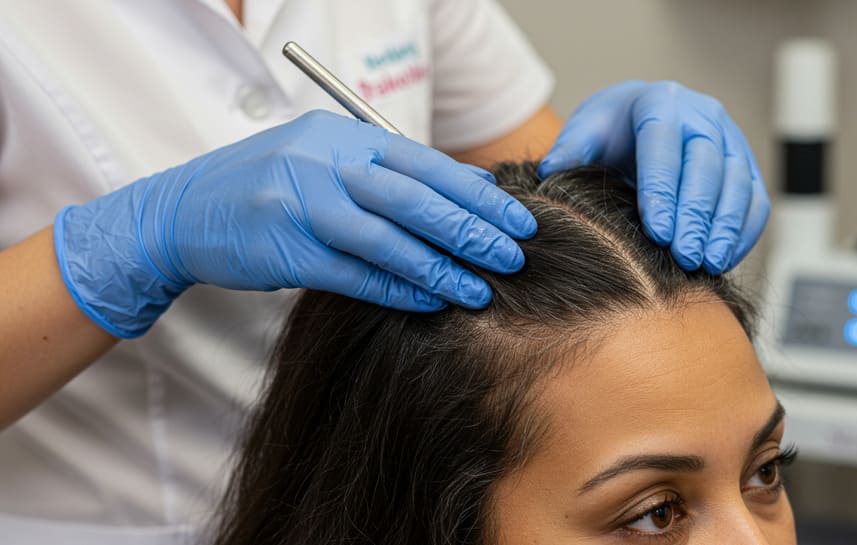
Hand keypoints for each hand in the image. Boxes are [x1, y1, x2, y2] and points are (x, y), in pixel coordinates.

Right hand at [54, 110, 536, 337]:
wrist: (182, 210)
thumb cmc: (267, 186)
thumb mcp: (325, 160)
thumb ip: (388, 172)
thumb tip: (467, 187)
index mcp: (341, 138)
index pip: (424, 163)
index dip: (476, 193)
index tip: (517, 218)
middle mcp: (324, 165)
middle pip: (413, 198)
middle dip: (470, 229)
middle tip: (514, 255)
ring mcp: (302, 207)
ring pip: (386, 239)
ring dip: (440, 267)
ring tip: (481, 288)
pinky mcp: (285, 251)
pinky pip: (353, 274)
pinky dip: (396, 289)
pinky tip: (431, 300)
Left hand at [539, 81, 768, 273]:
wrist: (642, 123)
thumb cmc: (612, 131)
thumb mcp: (586, 132)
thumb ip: (570, 150)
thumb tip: (550, 172)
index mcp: (661, 102)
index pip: (664, 145)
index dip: (662, 189)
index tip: (656, 231)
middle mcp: (703, 117)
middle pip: (707, 166)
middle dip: (695, 215)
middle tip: (683, 256)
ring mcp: (731, 141)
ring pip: (738, 184)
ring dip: (724, 227)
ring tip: (706, 263)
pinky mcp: (746, 167)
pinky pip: (754, 200)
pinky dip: (743, 232)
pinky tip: (723, 260)